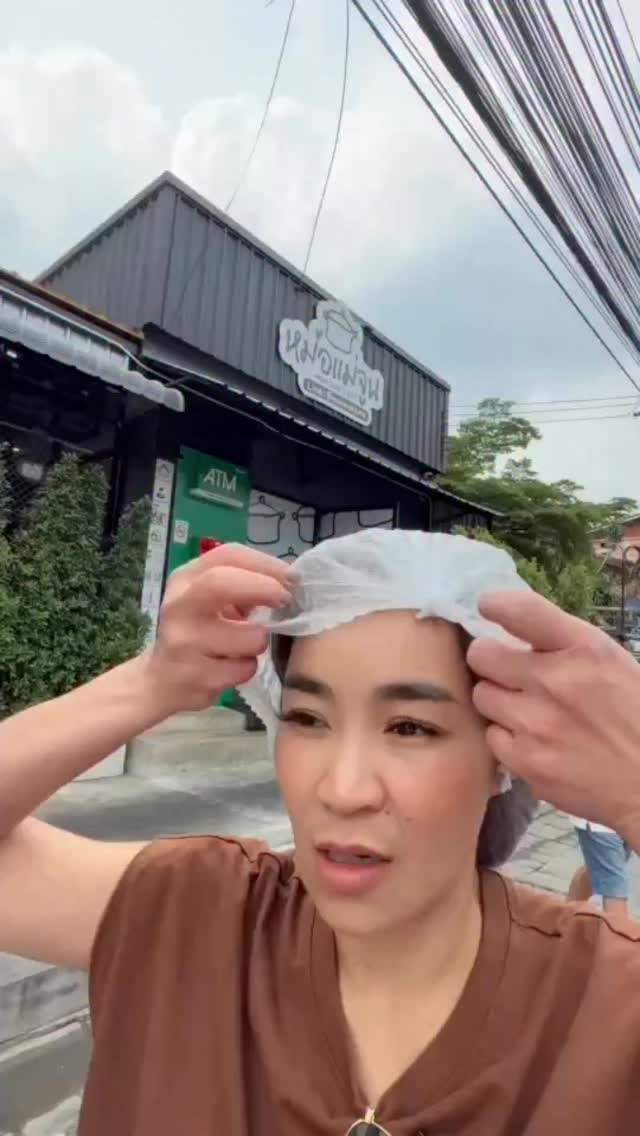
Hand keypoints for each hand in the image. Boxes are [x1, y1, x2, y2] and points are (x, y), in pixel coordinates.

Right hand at [141, 544, 294, 715]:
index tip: (292, 578)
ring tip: (247, 646)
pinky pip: (245, 668)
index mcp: (185, 579)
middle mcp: (179, 605)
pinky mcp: (194, 676)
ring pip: (249, 636)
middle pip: (222, 583)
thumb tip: (290, 581)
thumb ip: (241, 585)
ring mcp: (183, 642)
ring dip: (260, 641)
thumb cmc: (197, 633)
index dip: (266, 564)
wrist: (160, 681)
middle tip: (286, 600)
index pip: (228, 555)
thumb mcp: (209, 601)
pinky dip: (248, 668)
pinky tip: (232, 668)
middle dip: (264, 588)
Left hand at [467, 590, 639, 847]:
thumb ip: (562, 643)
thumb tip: (513, 633)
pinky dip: (507, 738)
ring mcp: (536, 725)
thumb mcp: (610, 661)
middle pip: (482, 655)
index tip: (488, 608)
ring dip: (497, 700)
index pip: (521, 611)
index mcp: (585, 650)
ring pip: (482, 696)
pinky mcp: (526, 762)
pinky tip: (532, 741)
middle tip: (505, 670)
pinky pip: (492, 737)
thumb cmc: (633, 713)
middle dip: (490, 659)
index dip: (495, 604)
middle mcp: (555, 682)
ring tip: (524, 709)